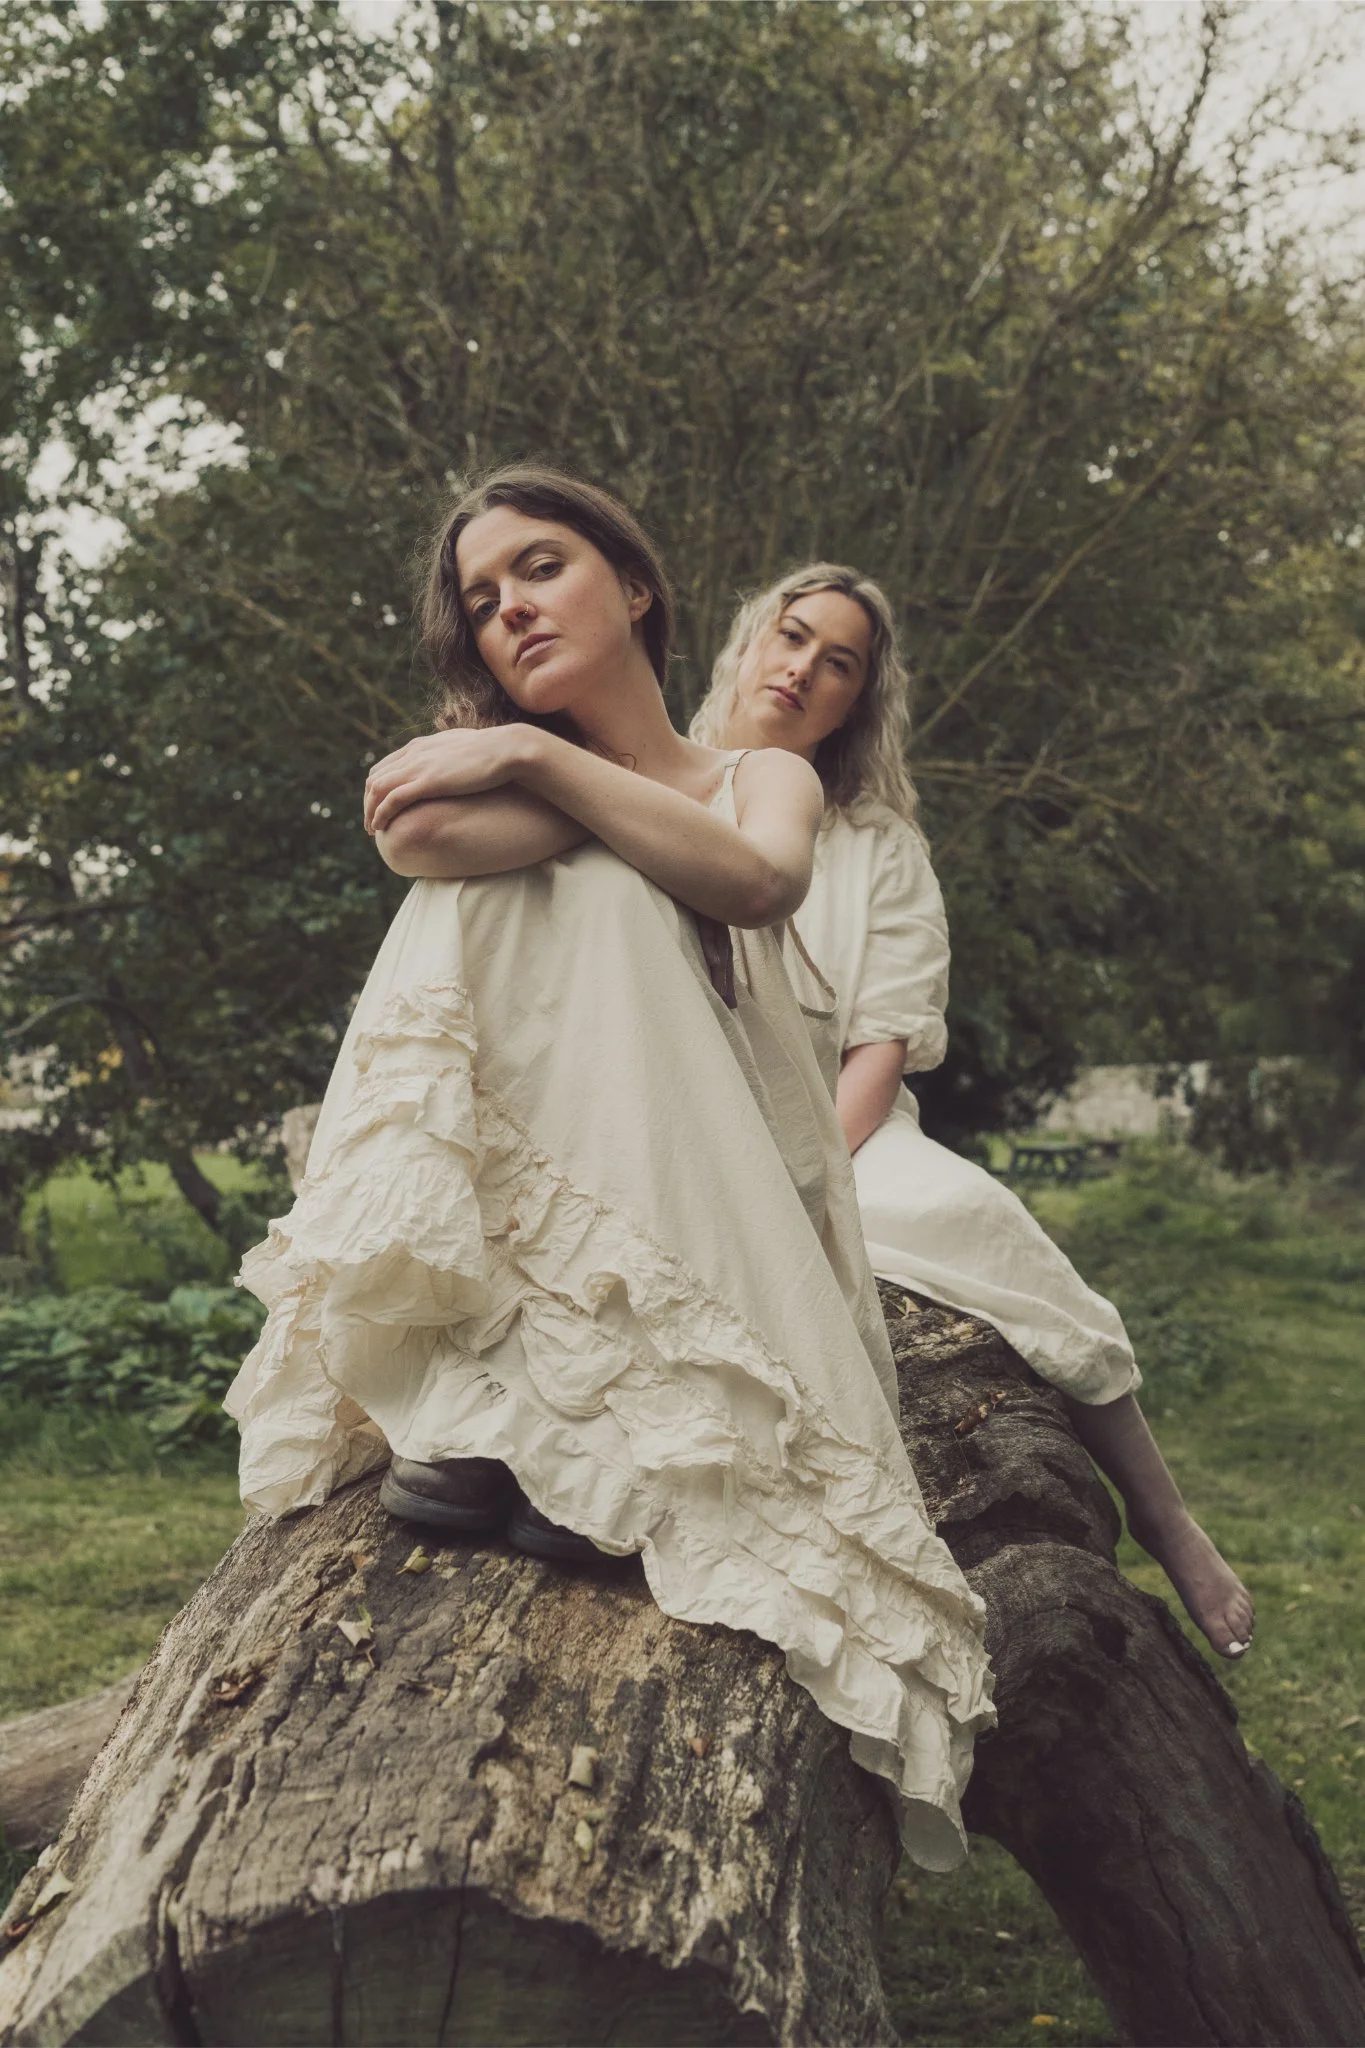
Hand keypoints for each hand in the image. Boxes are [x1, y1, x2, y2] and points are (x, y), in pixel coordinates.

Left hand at [364, 726, 535, 833]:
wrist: (507, 749)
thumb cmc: (494, 752)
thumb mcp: (464, 751)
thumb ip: (450, 758)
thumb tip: (456, 769)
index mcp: (421, 746)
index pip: (385, 766)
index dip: (377, 788)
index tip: (379, 806)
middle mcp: (414, 754)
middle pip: (375, 778)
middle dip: (368, 802)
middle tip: (371, 822)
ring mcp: (419, 767)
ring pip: (378, 790)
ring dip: (370, 811)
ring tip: (372, 830)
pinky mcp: (427, 782)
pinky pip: (392, 799)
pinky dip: (381, 814)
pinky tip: (379, 827)